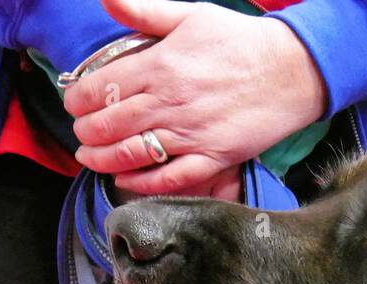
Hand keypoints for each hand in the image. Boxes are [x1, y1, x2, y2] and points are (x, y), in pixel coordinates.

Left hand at [66, 0, 327, 195]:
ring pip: (132, 153)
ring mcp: (192, 134)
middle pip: (110, 124)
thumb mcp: (190, 15)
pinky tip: (126, 180)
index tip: (75, 102)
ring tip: (91, 158)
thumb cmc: (241, 42)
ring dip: (103, 159)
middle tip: (81, 132)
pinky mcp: (214, 157)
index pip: (101, 87)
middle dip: (85, 131)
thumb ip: (144, 11)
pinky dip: (143, 183)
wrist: (292, 71)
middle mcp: (170, 102)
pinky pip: (171, 179)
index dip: (78, 98)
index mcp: (160, 65)